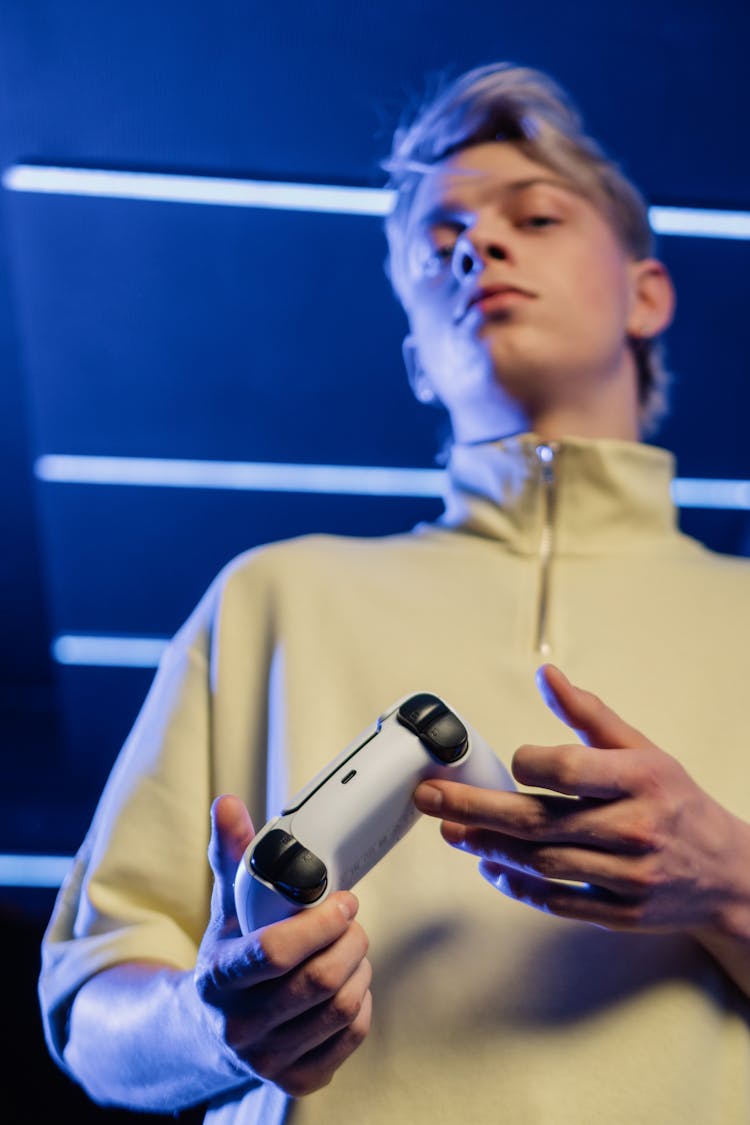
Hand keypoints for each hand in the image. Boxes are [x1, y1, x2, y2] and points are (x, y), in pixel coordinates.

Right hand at [194, 795, 371, 1097]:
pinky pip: (350, 1036)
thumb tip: (228, 803)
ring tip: (352, 946)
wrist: (204, 1033)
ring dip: (359, 968)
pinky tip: (351, 982)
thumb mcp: (224, 909)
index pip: (276, 953)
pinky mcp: (297, 1078)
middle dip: (349, 941)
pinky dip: (362, 1003)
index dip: (320, 924)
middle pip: (319, 981)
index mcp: (220, 979)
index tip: (343, 901)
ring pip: (341, 1008)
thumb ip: (232, 855)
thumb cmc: (225, 959)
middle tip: (353, 919)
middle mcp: (241, 1026)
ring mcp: (269, 1059)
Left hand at [414, 666, 748, 938]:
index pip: (569, 770)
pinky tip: (490, 867)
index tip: (511, 761)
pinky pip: (558, 903)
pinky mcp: (621, 913)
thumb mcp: (643, 750)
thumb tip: (546, 675)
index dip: (529, 763)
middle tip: (431, 796)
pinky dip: (519, 886)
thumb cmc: (675, 802)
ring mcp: (628, 876)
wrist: (727, 874)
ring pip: (544, 862)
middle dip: (476, 807)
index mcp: (641, 779)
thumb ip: (589, 715)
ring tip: (451, 829)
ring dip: (489, 846)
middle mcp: (635, 828)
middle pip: (541, 820)